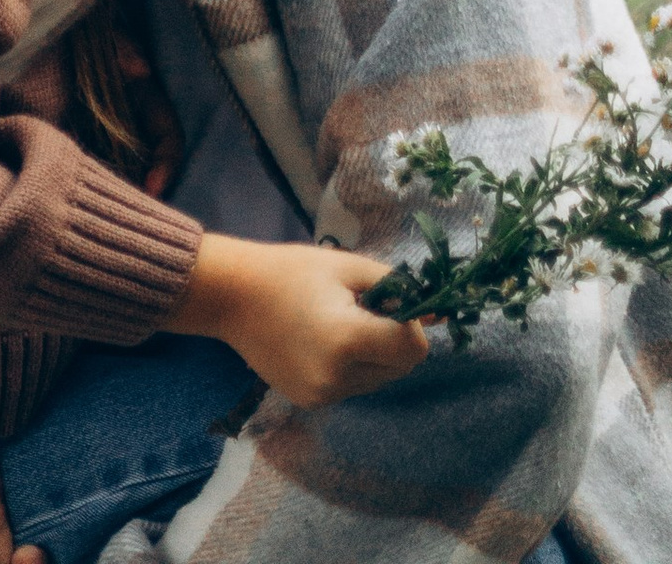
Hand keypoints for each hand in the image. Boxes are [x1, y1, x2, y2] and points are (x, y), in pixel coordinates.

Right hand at [164, 231, 430, 411]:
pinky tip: (324, 340)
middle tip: (364, 308)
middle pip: (399, 368)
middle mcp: (338, 378)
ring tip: (340, 321)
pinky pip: (352, 386)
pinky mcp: (311, 402)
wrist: (234, 297)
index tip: (390, 302)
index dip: (411, 324)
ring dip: (374, 355)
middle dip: (393, 339)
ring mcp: (323, 396)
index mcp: (349, 341)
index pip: (413, 349)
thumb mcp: (349, 267)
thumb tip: (438, 312)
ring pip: (378, 380)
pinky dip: (352, 366)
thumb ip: (396, 288)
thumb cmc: (293, 271)